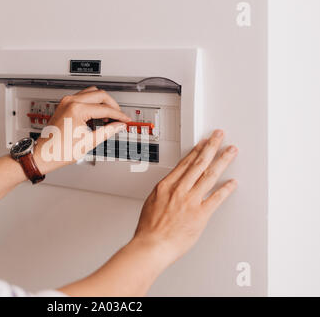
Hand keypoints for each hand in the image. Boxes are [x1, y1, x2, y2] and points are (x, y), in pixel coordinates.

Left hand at [34, 87, 130, 173]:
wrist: (44, 154)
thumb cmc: (59, 150)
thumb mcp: (89, 142)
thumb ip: (107, 131)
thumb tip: (118, 126)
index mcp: (77, 110)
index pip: (104, 109)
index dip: (118, 115)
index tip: (125, 120)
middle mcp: (70, 102)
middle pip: (100, 94)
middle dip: (112, 105)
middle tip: (119, 117)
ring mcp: (66, 102)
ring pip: (92, 92)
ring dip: (102, 102)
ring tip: (108, 116)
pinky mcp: (64, 105)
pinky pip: (83, 97)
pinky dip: (93, 103)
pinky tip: (97, 115)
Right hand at [132, 130, 237, 270]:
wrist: (152, 245)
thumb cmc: (149, 229)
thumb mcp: (151, 202)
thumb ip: (163, 193)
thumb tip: (169, 189)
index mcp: (166, 186)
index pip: (185, 163)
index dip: (196, 151)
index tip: (203, 143)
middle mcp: (179, 190)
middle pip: (199, 163)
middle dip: (211, 147)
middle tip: (219, 136)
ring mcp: (191, 201)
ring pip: (209, 175)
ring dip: (222, 161)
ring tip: (230, 151)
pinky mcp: (200, 214)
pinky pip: (216, 198)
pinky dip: (226, 189)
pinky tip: (233, 182)